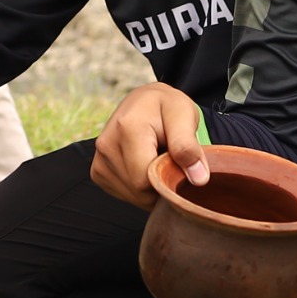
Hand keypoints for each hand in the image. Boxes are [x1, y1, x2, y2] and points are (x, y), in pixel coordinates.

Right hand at [91, 82, 209, 207]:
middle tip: (169, 160)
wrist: (144, 101)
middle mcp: (106, 144)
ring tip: (156, 159)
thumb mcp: (184, 114)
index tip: (179, 164)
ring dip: (151, 186)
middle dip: (160, 184)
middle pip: (139, 190)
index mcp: (127, 128)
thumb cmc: (167, 107)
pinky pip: (125, 194)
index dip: (168, 180)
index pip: (146, 179)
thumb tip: (198, 178)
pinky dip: (139, 188)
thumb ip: (188, 145)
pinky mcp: (98, 171)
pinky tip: (144, 166)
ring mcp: (99, 160)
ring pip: (133, 196)